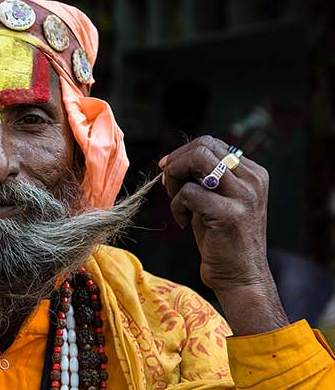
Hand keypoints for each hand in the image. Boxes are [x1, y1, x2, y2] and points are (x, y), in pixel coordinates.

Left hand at [159, 135, 288, 334]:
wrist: (241, 277)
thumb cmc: (223, 239)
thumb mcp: (217, 200)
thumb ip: (204, 178)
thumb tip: (171, 161)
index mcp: (253, 172)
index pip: (211, 143)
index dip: (183, 154)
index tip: (168, 170)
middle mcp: (252, 180)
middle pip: (203, 147)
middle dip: (176, 162)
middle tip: (168, 184)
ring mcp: (244, 196)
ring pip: (197, 160)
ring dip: (175, 179)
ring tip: (177, 201)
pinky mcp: (229, 214)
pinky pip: (188, 193)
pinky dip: (177, 206)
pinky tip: (183, 222)